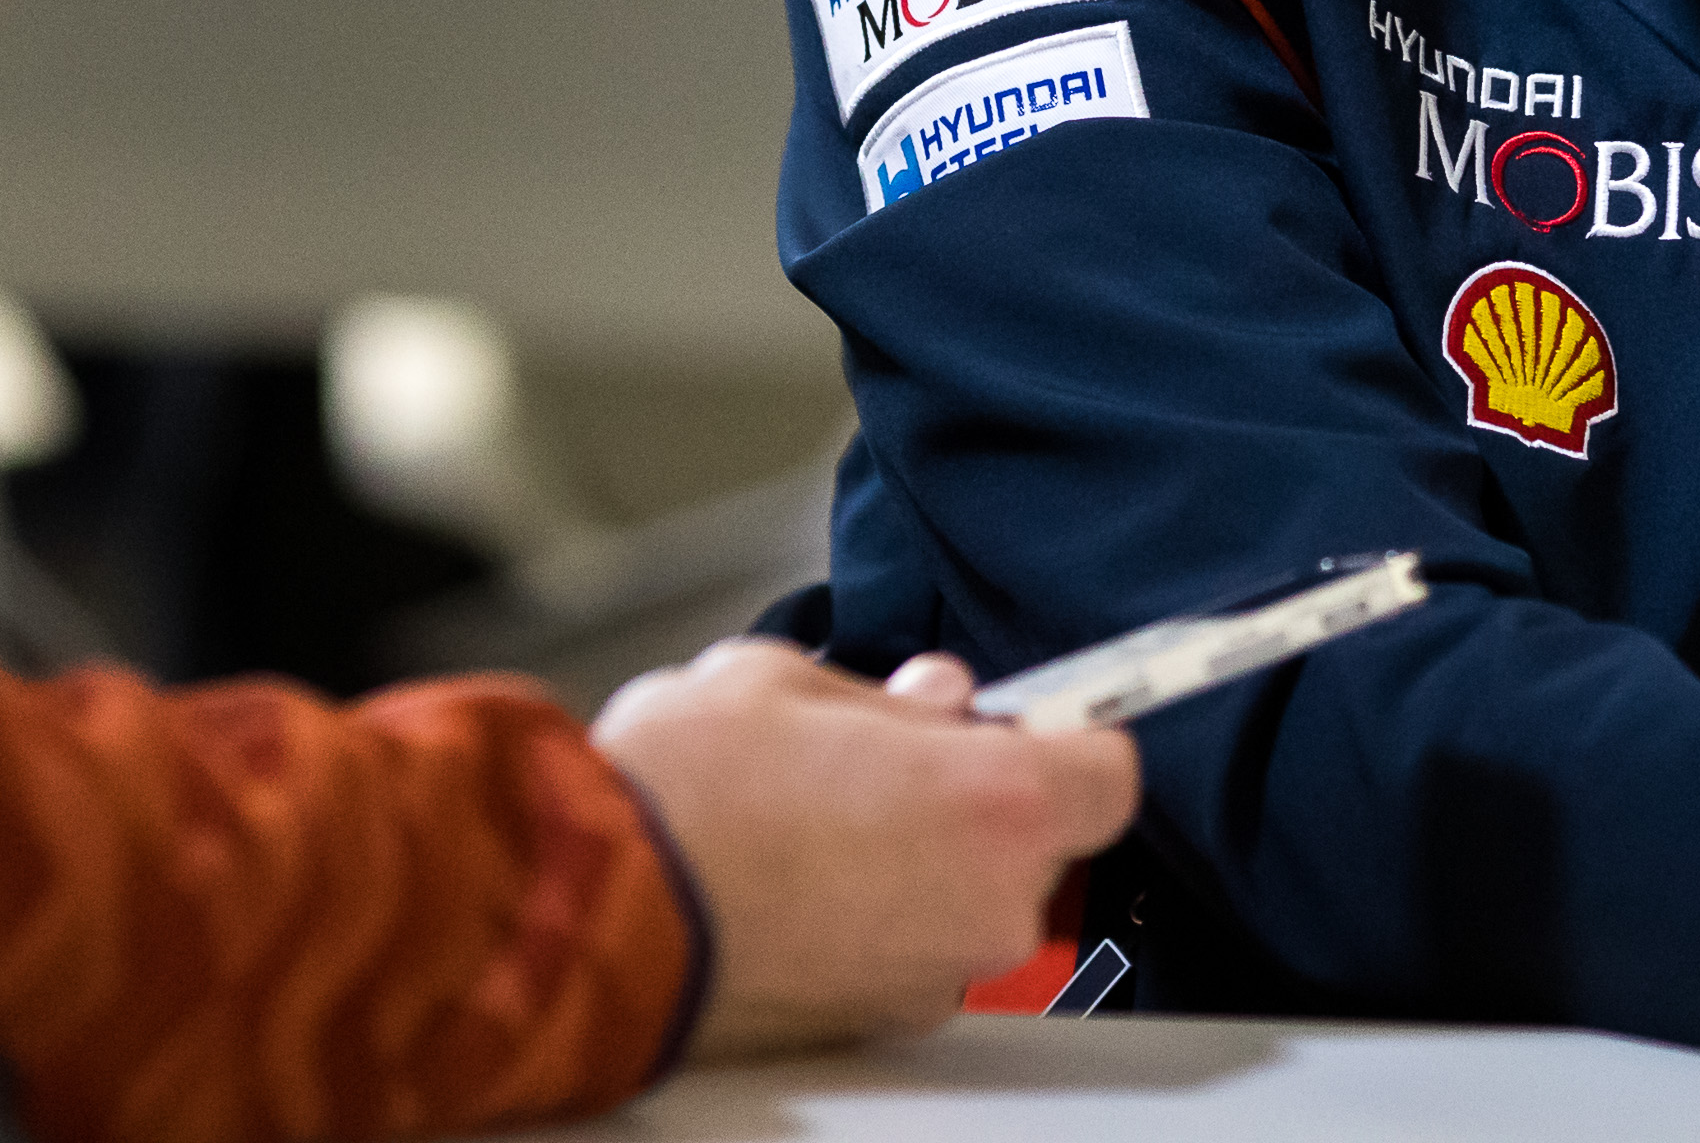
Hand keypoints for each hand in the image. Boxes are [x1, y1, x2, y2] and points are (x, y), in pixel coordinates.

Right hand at [593, 638, 1139, 1062]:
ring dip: (922, 856)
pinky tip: (800, 875)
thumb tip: (928, 702)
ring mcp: (934, 975)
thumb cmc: (682, 796)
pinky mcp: (875, 1021)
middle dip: (977, 792)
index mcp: (995, 802)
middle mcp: (988, 903)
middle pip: (1037, 837)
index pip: (1109, 771)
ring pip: (968, 896)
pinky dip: (876, 915)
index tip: (1034, 717)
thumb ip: (886, 692)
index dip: (1065, 735)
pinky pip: (910, 948)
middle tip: (892, 751)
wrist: (590, 912)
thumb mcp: (783, 677)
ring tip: (820, 814)